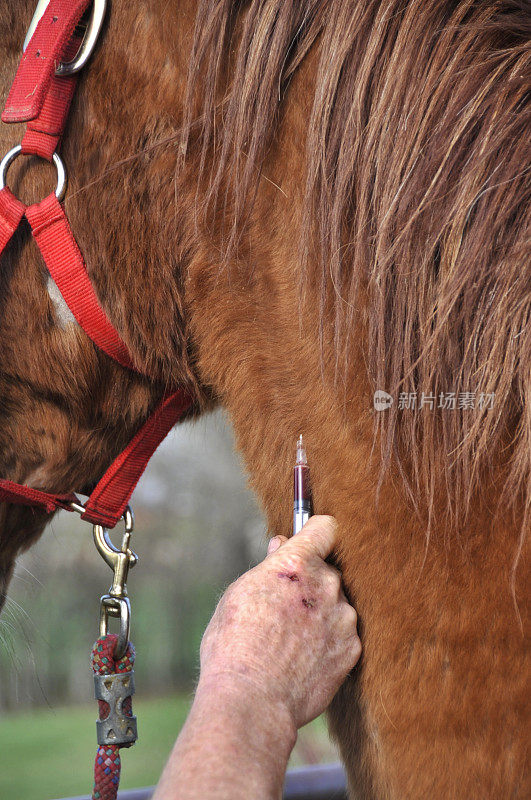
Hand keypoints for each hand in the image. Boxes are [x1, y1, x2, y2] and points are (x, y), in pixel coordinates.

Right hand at [198, 515, 360, 729]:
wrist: (252, 700)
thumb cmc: (234, 644)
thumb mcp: (239, 594)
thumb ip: (268, 566)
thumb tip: (280, 545)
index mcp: (296, 563)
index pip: (325, 528)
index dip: (315, 534)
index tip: (309, 542)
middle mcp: (327, 584)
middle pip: (327, 569)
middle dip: (310, 582)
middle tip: (284, 607)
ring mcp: (343, 618)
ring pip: (336, 603)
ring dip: (321, 613)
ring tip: (291, 640)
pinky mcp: (352, 649)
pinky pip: (343, 634)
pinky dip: (329, 641)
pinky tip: (304, 658)